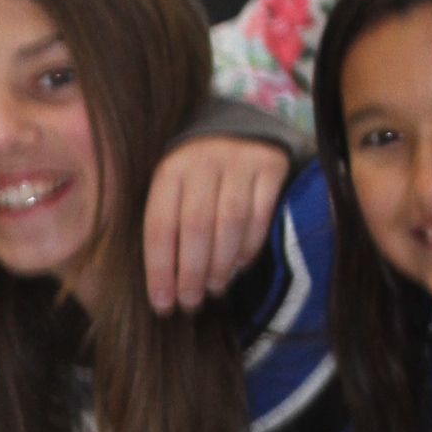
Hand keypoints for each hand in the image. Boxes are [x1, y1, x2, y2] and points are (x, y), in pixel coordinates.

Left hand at [143, 138, 286, 313]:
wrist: (238, 127)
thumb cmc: (197, 175)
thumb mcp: (172, 189)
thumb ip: (166, 227)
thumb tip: (164, 289)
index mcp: (170, 170)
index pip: (160, 225)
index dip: (160, 270)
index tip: (163, 304)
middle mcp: (203, 161)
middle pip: (196, 227)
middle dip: (192, 273)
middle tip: (191, 302)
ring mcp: (239, 161)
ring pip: (230, 222)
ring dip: (222, 264)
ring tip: (215, 288)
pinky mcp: (270, 166)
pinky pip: (260, 215)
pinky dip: (249, 247)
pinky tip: (239, 265)